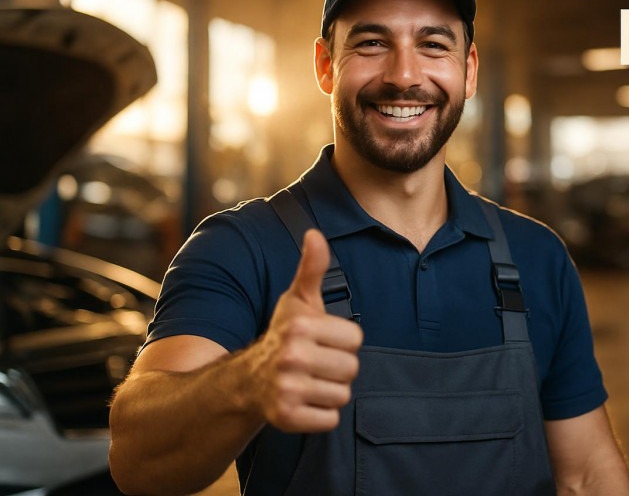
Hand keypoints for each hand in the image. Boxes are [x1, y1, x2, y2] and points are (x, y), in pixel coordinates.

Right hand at [252, 229, 362, 432]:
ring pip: (342, 395)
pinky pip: (329, 419)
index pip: (355, 339)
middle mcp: (291, 357)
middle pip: (351, 368)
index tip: (321, 340)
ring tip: (309, 381)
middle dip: (338, 368)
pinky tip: (303, 401)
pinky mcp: (286, 417)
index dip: (342, 341)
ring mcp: (287, 388)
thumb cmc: (283, 335)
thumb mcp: (298, 301)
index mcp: (300, 326)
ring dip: (329, 391)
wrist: (248, 379)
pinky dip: (320, 414)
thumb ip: (313, 268)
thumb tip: (315, 234)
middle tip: (315, 363)